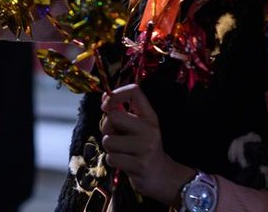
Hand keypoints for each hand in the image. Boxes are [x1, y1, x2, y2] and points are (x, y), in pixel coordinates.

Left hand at [100, 84, 193, 204]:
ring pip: (108, 141)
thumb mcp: (139, 127)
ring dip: (110, 148)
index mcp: (150, 116)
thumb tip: (104, 96)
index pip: (134, 91)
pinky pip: (111, 158)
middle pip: (113, 117)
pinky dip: (113, 161)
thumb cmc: (144, 148)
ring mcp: (146, 147)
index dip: (115, 94)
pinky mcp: (139, 165)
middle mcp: (150, 129)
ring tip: (122, 151)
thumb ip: (122, 112)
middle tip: (115, 135)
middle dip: (106, 127)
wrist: (163, 176)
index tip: (106, 106)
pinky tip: (125, 162)